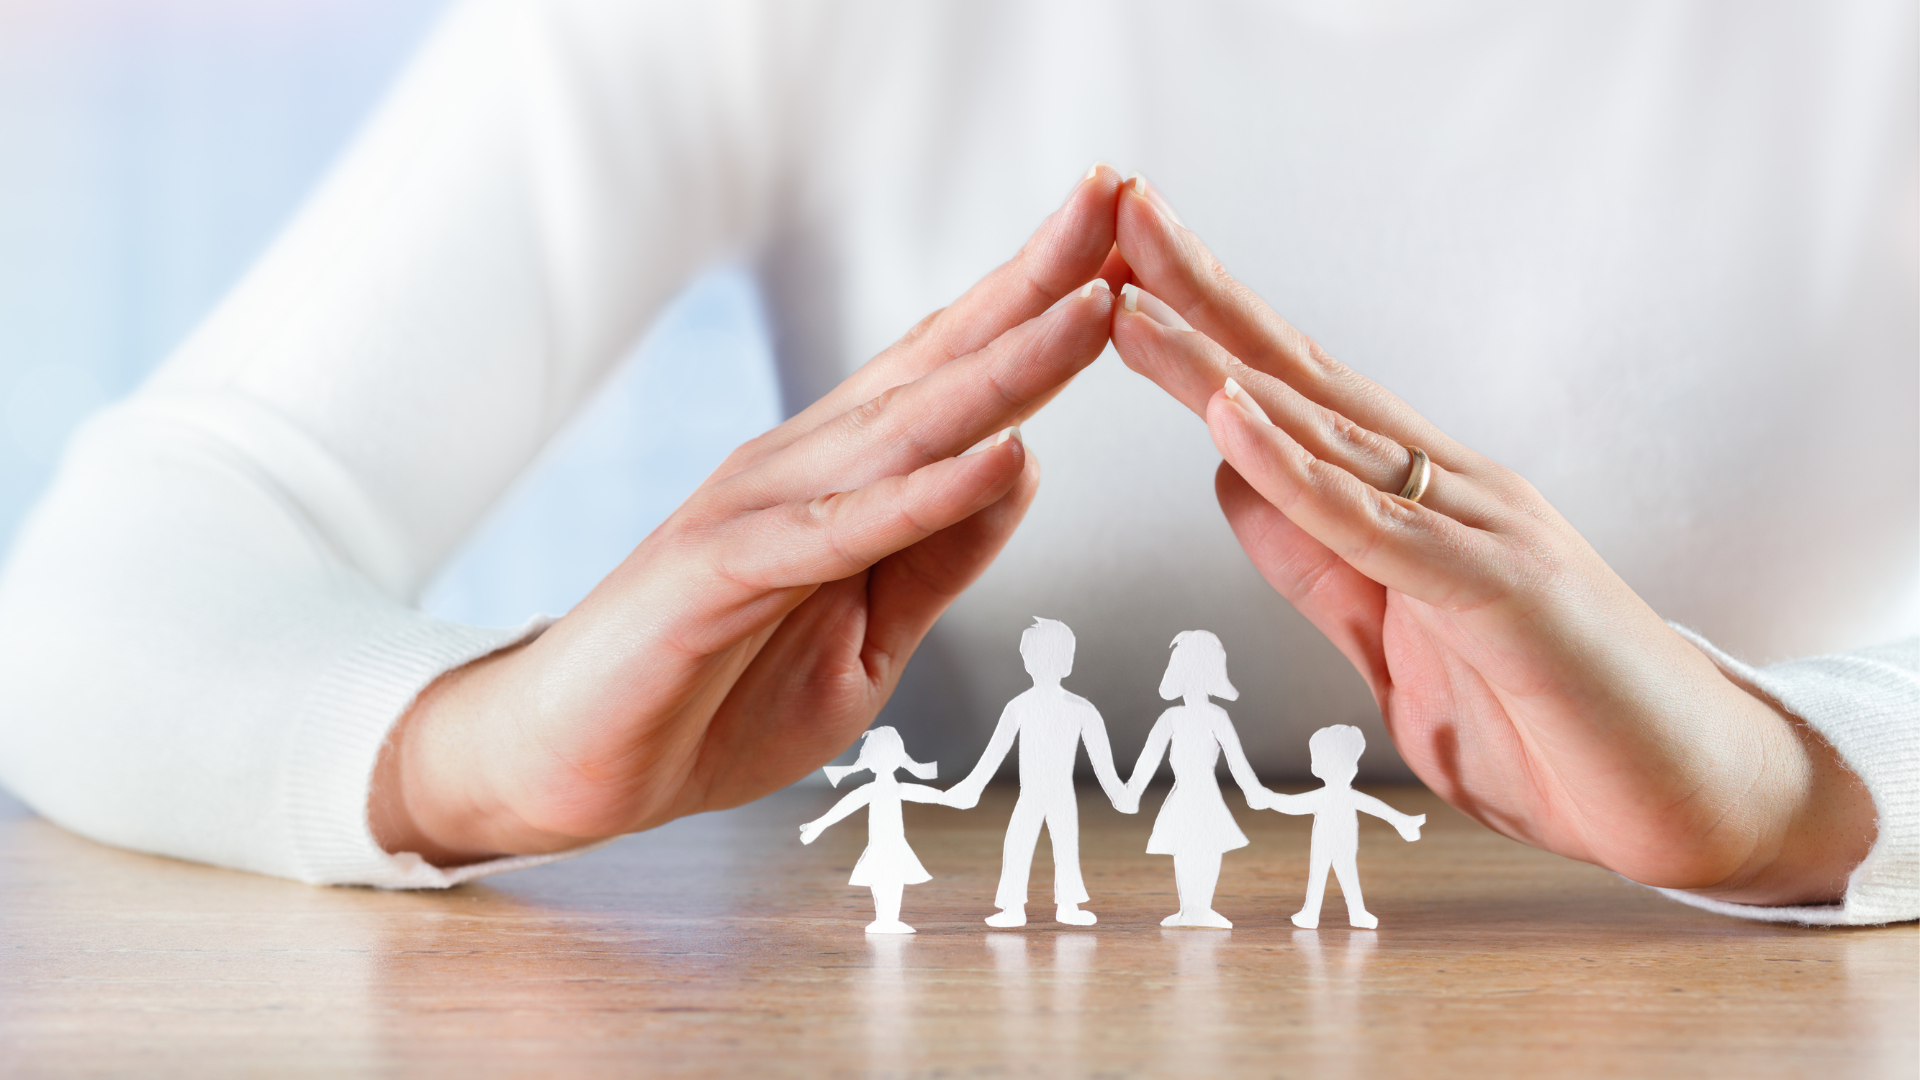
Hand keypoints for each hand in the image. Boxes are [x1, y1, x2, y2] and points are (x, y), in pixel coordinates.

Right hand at [369, 168, 1126, 864]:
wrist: (569, 765)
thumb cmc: (715, 696)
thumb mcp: (866, 637)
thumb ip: (937, 555)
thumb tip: (1023, 462)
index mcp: (844, 478)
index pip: (955, 374)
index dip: (1040, 306)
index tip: (1130, 242)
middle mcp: (804, 468)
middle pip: (940, 364)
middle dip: (1037, 283)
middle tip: (1122, 196)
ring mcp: (757, 510)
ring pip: (905, 430)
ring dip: (1006, 366)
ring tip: (1095, 303)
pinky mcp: (717, 573)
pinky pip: (840, 532)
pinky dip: (926, 497)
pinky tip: (1002, 455)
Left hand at [1107, 175, 1875, 905]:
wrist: (1695, 802)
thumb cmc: (1552, 725)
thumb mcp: (1396, 642)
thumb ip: (1321, 567)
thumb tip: (1236, 483)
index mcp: (1415, 500)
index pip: (1290, 396)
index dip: (1203, 333)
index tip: (1120, 273)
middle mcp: (1447, 488)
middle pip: (1300, 377)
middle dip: (1202, 296)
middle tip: (1115, 211)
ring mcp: (1480, 528)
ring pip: (1326, 431)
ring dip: (1221, 362)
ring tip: (1135, 296)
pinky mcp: (1502, 591)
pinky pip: (1378, 527)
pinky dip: (1297, 471)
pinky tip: (1230, 416)